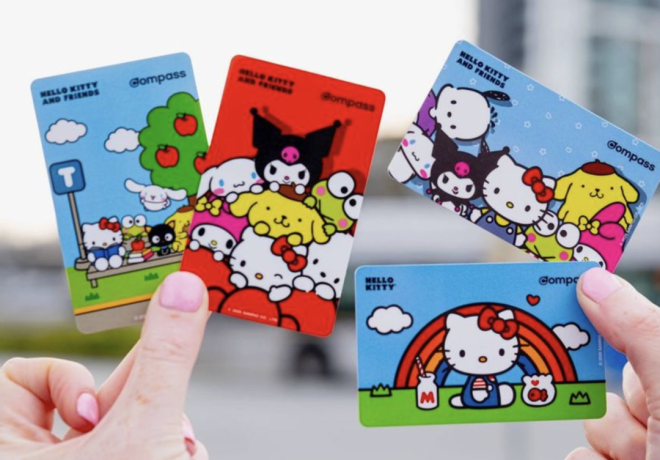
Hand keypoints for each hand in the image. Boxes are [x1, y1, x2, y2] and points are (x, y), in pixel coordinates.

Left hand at [0, 272, 209, 458]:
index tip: (91, 402)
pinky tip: (180, 455)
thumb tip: (183, 288)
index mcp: (12, 450)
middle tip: (163, 392)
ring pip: (127, 418)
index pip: (20, 378)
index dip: (62, 378)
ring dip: (162, 424)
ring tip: (176, 446)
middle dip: (135, 401)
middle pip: (92, 394)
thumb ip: (166, 356)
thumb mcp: (145, 428)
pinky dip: (166, 445)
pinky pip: (142, 441)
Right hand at [566, 268, 659, 459]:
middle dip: (609, 395)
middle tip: (625, 401)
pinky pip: (583, 455)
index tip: (563, 296)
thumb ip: (640, 331)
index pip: (639, 333)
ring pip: (598, 424)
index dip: (605, 316)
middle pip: (615, 378)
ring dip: (606, 440)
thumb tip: (595, 281)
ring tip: (635, 457)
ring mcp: (648, 446)